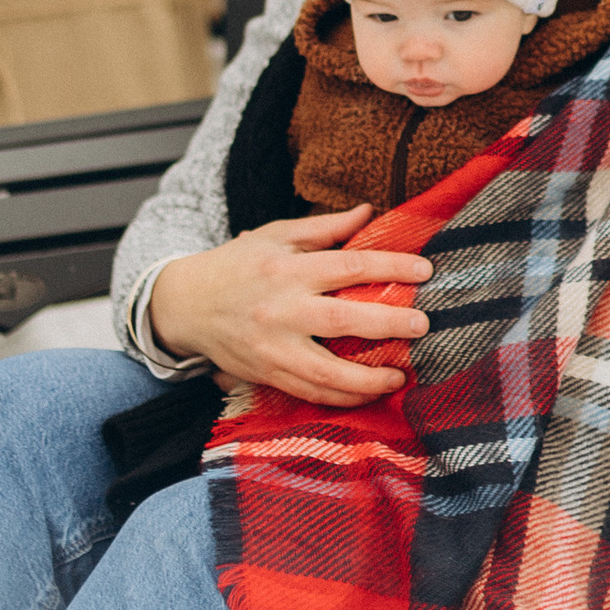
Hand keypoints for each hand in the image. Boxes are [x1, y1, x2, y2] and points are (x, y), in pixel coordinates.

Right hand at [148, 205, 430, 408]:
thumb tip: (369, 212)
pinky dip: (342, 397)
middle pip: (342, 320)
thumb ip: (324, 228)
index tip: (424, 271)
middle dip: (387, 324)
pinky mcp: (267, 374)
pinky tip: (369, 392)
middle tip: (422, 325)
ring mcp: (273, 348)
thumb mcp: (276, 236)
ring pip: (326, 371)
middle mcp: (281, 310)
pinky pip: (309, 392)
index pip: (348, 266)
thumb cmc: (237, 265)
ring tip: (401, 375)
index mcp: (288, 270)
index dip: (390, 267)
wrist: (185, 306)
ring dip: (367, 378)